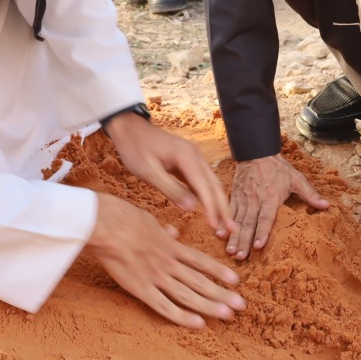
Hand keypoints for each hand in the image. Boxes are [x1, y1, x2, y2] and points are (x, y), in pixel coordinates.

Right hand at [86, 194, 243, 327]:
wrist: (104, 224)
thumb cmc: (122, 217)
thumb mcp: (149, 219)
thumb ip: (163, 230)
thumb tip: (174, 231)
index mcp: (171, 245)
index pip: (201, 261)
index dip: (220, 271)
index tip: (237, 281)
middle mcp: (169, 262)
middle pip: (200, 281)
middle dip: (222, 294)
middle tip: (241, 306)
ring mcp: (156, 276)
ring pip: (188, 295)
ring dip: (210, 306)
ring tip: (228, 315)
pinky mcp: (140, 289)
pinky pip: (164, 306)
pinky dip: (182, 316)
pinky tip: (198, 324)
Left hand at [106, 112, 233, 238]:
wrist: (130, 129)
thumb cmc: (135, 149)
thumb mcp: (148, 172)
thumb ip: (170, 189)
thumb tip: (192, 208)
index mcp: (187, 157)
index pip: (204, 187)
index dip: (212, 208)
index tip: (216, 227)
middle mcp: (196, 156)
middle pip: (215, 185)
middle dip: (223, 208)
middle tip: (230, 230)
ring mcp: (194, 158)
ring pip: (211, 184)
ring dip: (218, 203)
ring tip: (223, 224)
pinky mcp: (189, 162)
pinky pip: (203, 181)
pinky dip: (208, 196)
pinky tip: (210, 209)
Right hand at [225, 154, 328, 259]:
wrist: (256, 152)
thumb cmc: (278, 168)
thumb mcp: (296, 178)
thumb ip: (310, 194)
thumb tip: (327, 206)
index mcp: (270, 197)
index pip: (265, 218)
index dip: (262, 232)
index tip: (258, 246)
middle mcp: (255, 200)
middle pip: (248, 224)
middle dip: (243, 241)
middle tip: (240, 257)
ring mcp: (243, 199)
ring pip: (237, 221)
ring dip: (233, 237)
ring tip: (230, 252)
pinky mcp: (234, 197)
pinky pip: (228, 212)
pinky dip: (223, 223)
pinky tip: (219, 234)